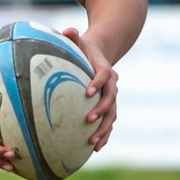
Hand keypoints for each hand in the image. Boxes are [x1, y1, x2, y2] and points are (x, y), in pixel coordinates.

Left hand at [63, 26, 118, 150]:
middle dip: (101, 111)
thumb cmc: (85, 50)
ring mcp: (111, 98)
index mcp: (105, 69)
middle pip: (111, 100)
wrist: (101, 56)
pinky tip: (96, 149)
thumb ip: (73, 36)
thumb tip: (67, 30)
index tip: (87, 92)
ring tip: (93, 143)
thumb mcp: (79, 41)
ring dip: (104, 129)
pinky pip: (108, 123)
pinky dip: (104, 136)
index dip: (98, 83)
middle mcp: (112, 85)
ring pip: (112, 115)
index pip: (104, 76)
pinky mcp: (108, 107)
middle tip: (88, 120)